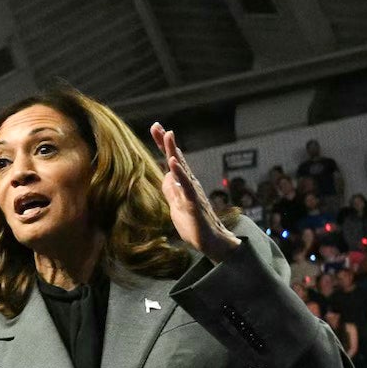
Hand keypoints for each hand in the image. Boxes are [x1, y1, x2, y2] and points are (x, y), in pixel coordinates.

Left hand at [151, 122, 225, 257]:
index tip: (155, 128)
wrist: (211, 242)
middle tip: (158, 125)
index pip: (172, 161)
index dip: (163, 145)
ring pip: (182, 168)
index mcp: (184, 184)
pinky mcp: (194, 203)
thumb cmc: (194, 224)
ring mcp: (193, 192)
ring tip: (168, 135)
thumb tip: (165, 176)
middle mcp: (190, 184)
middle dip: (166, 143)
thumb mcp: (176, 205)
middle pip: (177, 159)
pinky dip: (179, 174)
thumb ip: (171, 190)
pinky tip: (172, 163)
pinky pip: (186, 186)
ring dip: (174, 152)